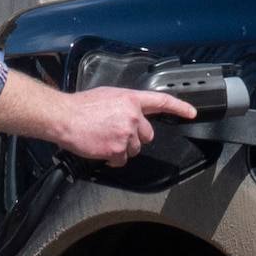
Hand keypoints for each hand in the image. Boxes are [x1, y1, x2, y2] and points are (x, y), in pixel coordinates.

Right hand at [38, 86, 195, 164]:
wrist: (64, 117)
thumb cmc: (80, 106)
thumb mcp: (107, 96)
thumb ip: (124, 104)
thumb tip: (131, 114)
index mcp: (130, 99)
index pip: (162, 101)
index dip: (179, 107)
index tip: (191, 112)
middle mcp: (132, 115)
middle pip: (147, 135)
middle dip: (135, 138)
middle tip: (116, 134)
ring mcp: (126, 133)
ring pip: (134, 149)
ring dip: (122, 149)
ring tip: (104, 140)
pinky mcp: (117, 149)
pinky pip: (121, 160)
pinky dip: (113, 159)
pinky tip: (101, 149)